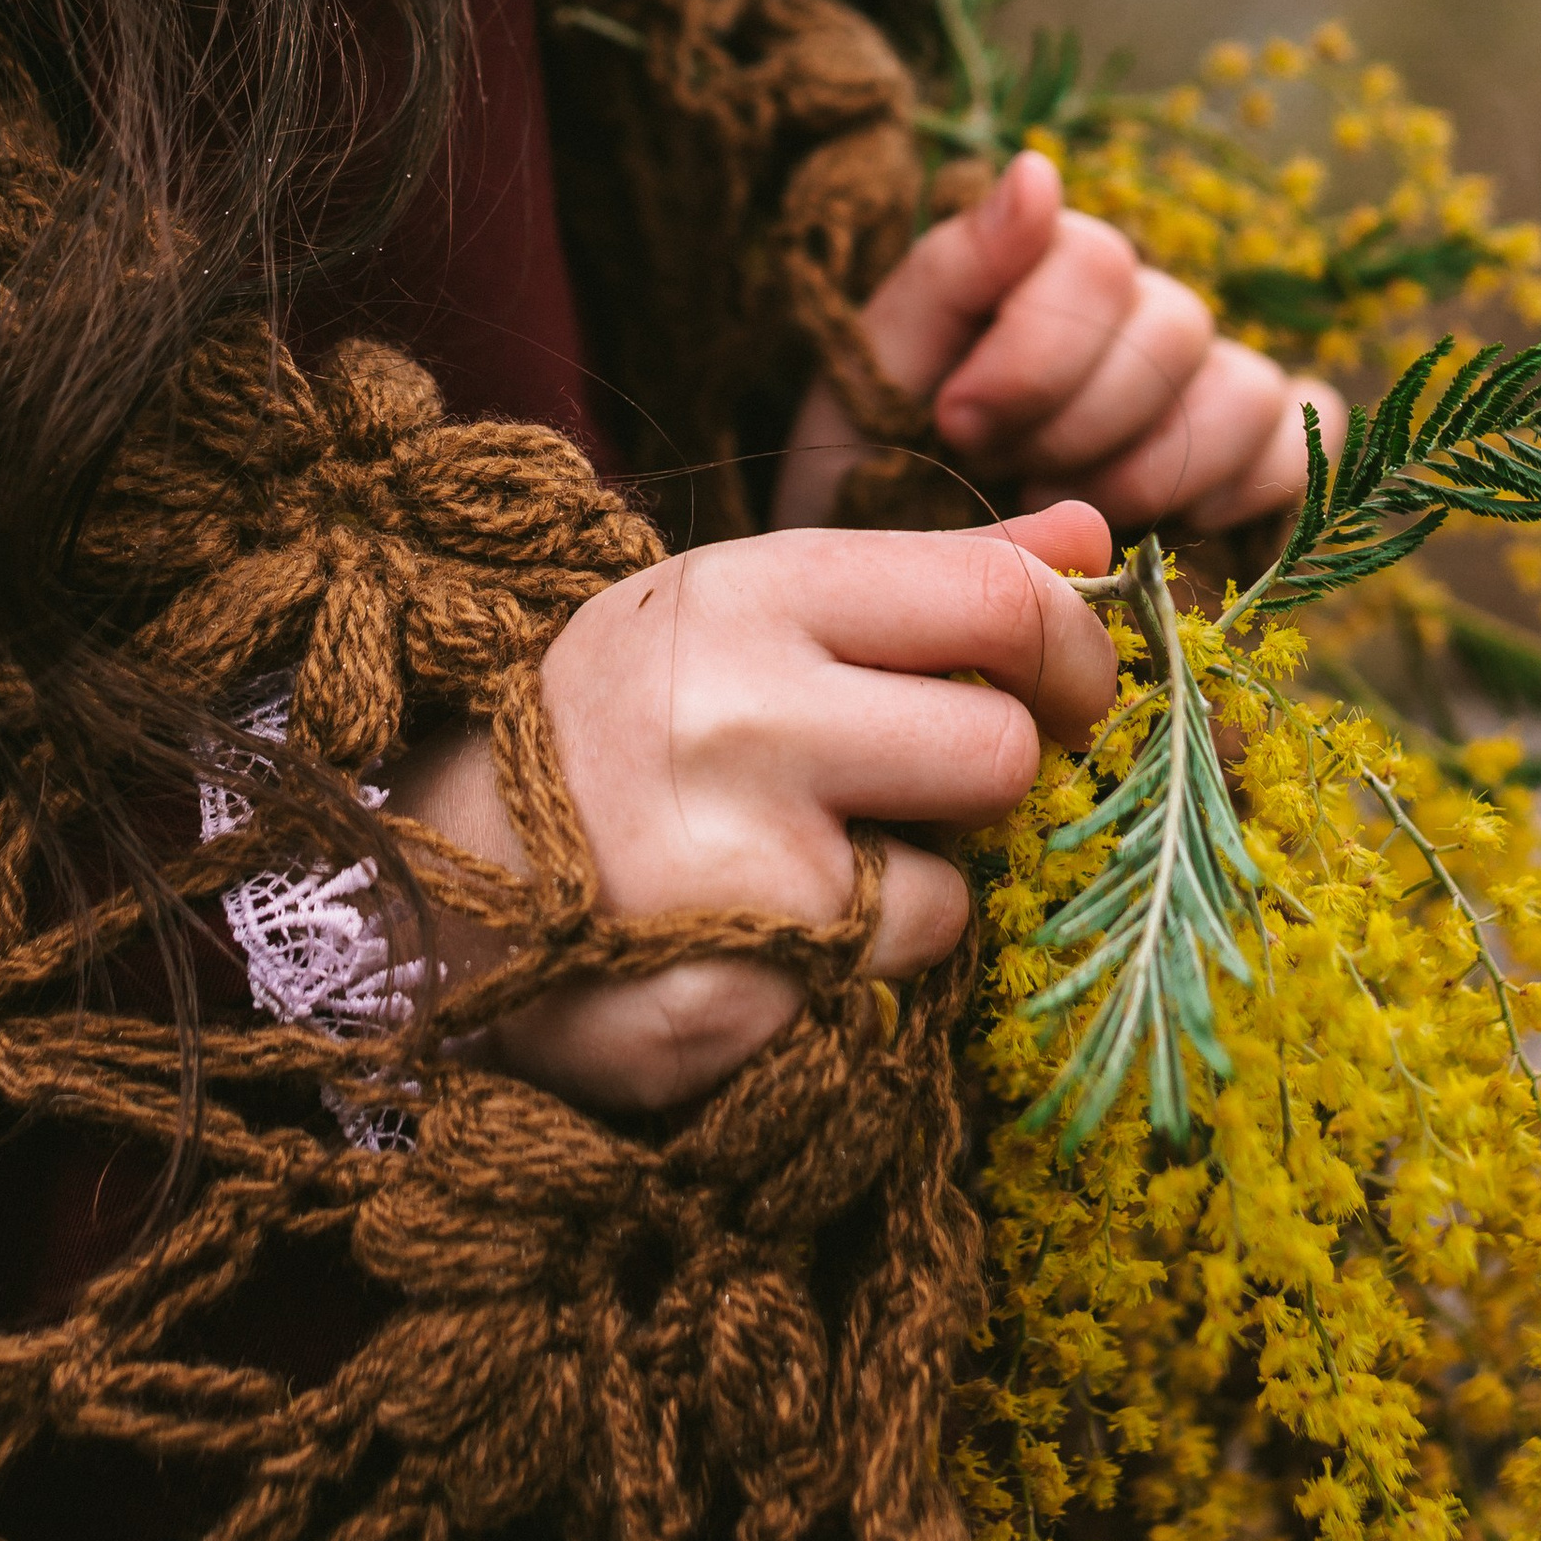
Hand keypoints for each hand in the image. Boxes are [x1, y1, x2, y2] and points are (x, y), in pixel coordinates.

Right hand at [384, 504, 1115, 1112]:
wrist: (440, 868)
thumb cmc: (637, 715)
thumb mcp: (758, 605)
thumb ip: (934, 576)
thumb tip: (1100, 543)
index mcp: (754, 592)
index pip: (1000, 601)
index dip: (1075, 656)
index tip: (1066, 694)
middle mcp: (742, 713)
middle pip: (999, 754)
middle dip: (979, 785)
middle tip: (903, 789)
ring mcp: (733, 864)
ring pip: (949, 895)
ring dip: (902, 896)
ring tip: (789, 868)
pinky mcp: (729, 994)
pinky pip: (872, 998)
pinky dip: (836, 984)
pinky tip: (747, 944)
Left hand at [772, 150, 1342, 538]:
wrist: (903, 591)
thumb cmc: (881, 471)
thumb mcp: (879, 370)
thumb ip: (952, 268)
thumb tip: (1039, 169)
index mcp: (1048, 271)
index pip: (1101, 261)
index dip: (1035, 352)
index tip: (955, 422)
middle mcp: (1139, 315)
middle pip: (1175, 324)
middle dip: (1080, 423)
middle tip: (1008, 476)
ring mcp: (1205, 386)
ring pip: (1244, 387)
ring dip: (1153, 467)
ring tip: (1071, 515)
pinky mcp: (1253, 464)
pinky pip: (1298, 446)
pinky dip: (1242, 488)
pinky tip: (1162, 531)